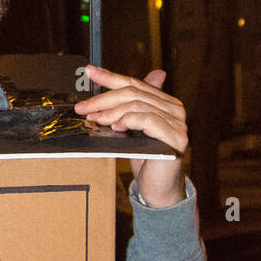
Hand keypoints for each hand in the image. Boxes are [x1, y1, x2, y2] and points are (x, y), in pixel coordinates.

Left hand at [75, 66, 187, 206]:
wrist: (158, 189)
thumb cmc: (145, 159)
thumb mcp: (134, 130)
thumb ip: (130, 109)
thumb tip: (112, 91)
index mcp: (166, 102)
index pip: (135, 83)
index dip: (111, 77)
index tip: (90, 72)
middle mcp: (175, 109)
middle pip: (133, 93)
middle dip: (104, 98)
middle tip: (83, 107)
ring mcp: (178, 123)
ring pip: (137, 105)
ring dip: (111, 111)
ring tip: (94, 119)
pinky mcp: (175, 138)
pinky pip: (147, 120)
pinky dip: (128, 120)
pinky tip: (115, 126)